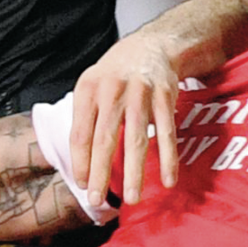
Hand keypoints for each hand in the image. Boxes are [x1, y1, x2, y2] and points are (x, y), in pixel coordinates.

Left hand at [70, 31, 179, 206]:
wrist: (152, 45)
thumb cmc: (116, 74)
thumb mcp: (92, 86)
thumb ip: (85, 118)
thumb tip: (80, 163)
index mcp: (88, 89)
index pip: (80, 132)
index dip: (80, 161)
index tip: (83, 185)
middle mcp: (112, 89)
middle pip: (105, 139)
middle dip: (100, 173)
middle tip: (98, 200)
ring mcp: (140, 93)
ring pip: (136, 139)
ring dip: (134, 172)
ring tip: (132, 198)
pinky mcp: (165, 96)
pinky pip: (167, 133)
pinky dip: (168, 158)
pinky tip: (167, 180)